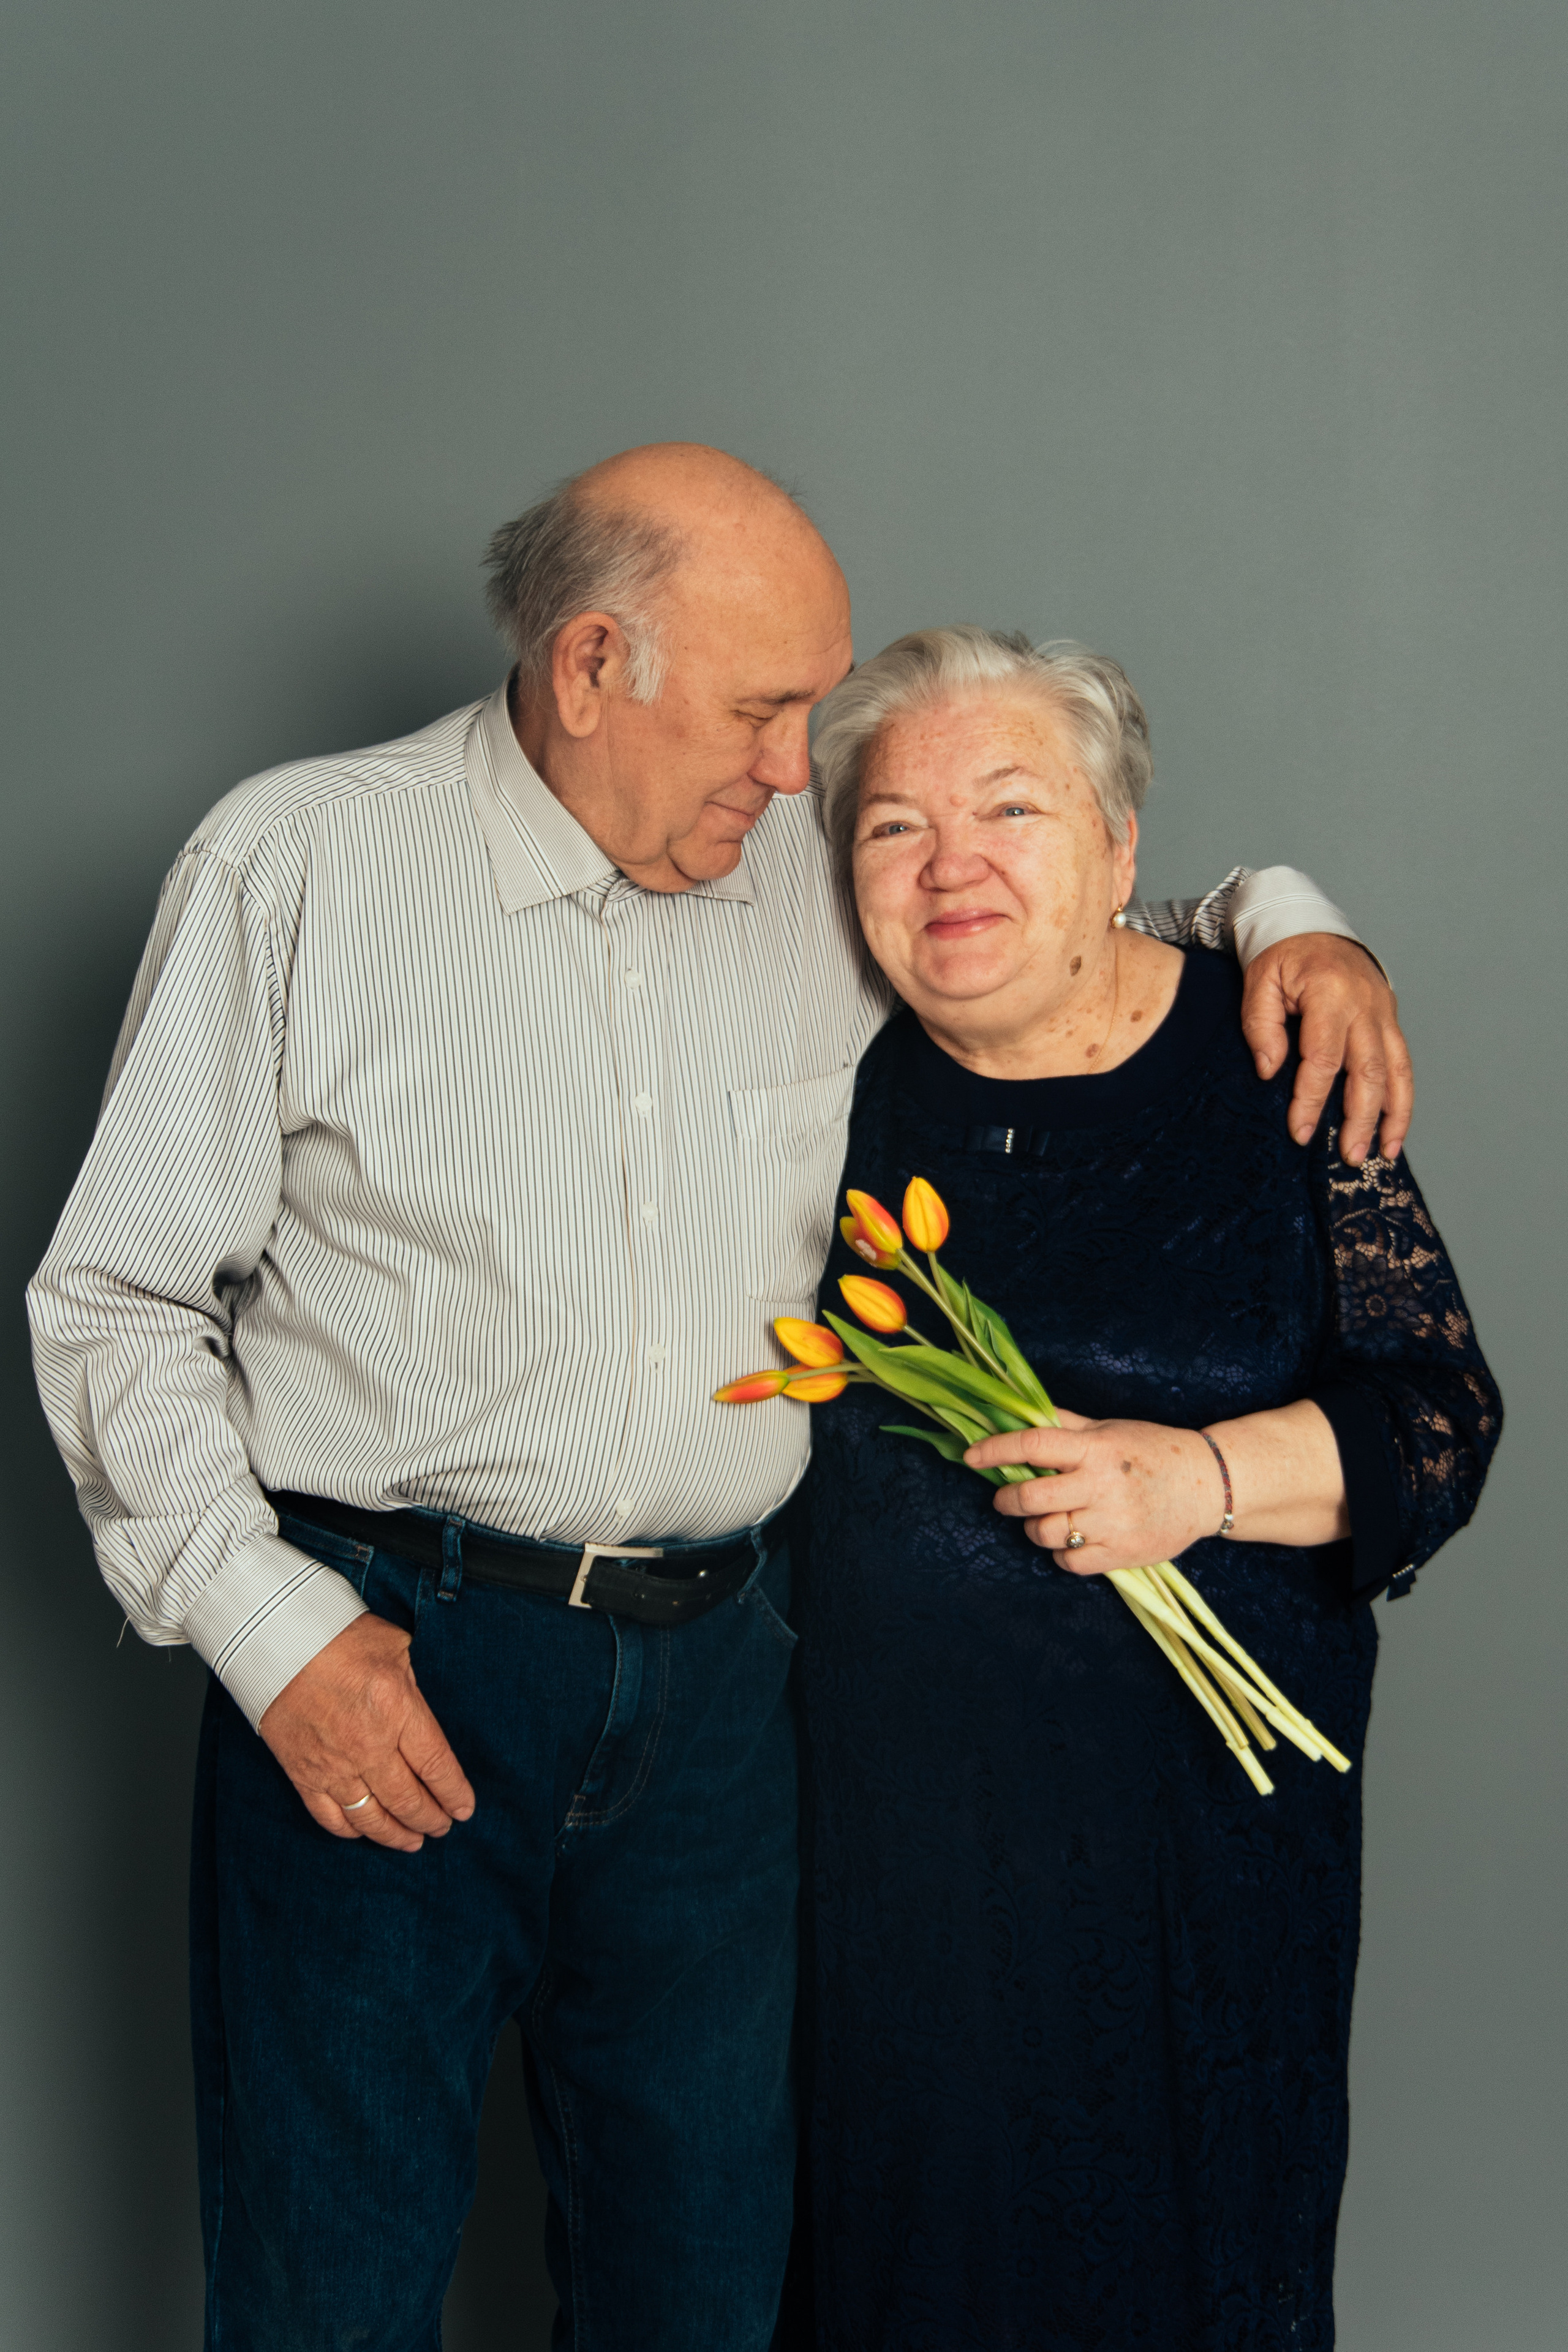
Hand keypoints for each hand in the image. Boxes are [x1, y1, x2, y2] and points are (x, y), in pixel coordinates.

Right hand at [257, 1614, 475, 1852]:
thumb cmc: (338, 1634)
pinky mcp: (302, 1773)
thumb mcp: (395, 1648)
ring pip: (371, 1816)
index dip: (454, 1793)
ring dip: (396, 1834)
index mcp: (397, 1710)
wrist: (275, 1639)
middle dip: (430, 1818)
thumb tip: (419, 1714)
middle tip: (442, 1827)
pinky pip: (329, 1816)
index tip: (464, 1809)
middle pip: (408, 1799)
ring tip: (413, 1840)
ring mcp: (332, 1764)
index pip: (436, 1766)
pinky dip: (350, 1830)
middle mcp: (368, 1745)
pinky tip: (364, 1831)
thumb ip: (411, 1688)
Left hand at [965, 1411, 1225, 1573]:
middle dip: (1006, 1499)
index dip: (994, 1450)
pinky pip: (1069, 1561)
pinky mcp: (1121, 1553)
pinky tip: (1071, 1537)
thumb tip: (1019, 1412)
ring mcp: (1111, 1523)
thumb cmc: (1153, 1451)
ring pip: (1045, 1532)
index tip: (971, 1457)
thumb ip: (1065, 1424)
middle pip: (1030, 1498)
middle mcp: (1101, 1486)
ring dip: (1033, 1526)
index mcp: (1096, 1449)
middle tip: (1006, 1497)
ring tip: (1045, 1517)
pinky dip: (1060, 1551)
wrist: (1208, 1486)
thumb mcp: (1110, 1428)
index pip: (1032, 1446)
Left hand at [1241, 934, 1412, 1163]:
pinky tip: (1394, 1130)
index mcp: (1330, 993)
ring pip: (1396, 1072)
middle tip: (1348, 1156)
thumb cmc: (1282, 956)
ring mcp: (1384, 1012)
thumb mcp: (1260, 981)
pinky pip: (1403, 1064)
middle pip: (1368, 1072)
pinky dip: (1402, 1100)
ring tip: (1380, 1154)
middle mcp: (1365, 1005)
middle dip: (1359, 1119)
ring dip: (1391, 1117)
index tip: (1299, 1132)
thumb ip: (1261, 1026)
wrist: (1313, 923)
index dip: (1312, 1099)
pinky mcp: (1390, 1019)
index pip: (1324, 1058)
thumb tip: (1270, 1071)